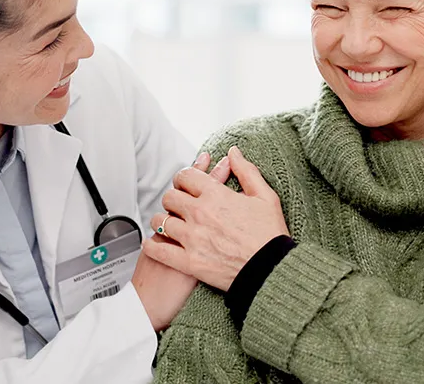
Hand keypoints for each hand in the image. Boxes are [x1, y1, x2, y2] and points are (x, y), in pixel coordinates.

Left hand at [144, 146, 288, 291]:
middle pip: (169, 197)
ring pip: (161, 222)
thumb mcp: (265, 196)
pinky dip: (151, 246)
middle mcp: (200, 214)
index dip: (184, 178)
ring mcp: (192, 238)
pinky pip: (159, 251)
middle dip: (173, 198)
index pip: (185, 176)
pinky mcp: (189, 262)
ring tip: (167, 223)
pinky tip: (152, 244)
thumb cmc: (270, 234)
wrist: (272, 271)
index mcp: (216, 195)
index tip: (186, 184)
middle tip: (178, 205)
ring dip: (162, 221)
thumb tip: (233, 152)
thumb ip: (247, 171)